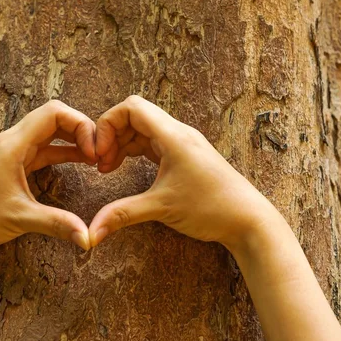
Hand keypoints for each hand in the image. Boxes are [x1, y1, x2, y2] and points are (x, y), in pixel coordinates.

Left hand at [0, 100, 95, 252]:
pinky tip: (78, 162)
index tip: (94, 150)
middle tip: (100, 152)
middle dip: (81, 130)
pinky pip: (41, 149)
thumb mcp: (20, 218)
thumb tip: (88, 238)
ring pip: (48, 133)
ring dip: (72, 141)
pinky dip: (61, 152)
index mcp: (13, 144)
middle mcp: (11, 141)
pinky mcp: (10, 163)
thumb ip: (57, 224)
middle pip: (53, 118)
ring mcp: (10, 151)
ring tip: (95, 157)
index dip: (80, 124)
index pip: (54, 113)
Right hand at [89, 95, 278, 249]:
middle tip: (101, 162)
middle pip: (134, 115)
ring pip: (142, 129)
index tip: (99, 152)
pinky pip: (152, 142)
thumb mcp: (161, 208)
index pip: (131, 107)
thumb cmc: (212, 208)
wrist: (248, 220)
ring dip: (121, 143)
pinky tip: (124, 167)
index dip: (108, 124)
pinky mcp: (184, 155)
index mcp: (173, 136)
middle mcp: (178, 133)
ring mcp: (182, 144)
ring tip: (108, 168)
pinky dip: (134, 151)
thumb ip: (122, 215)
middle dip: (111, 134)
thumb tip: (91, 233)